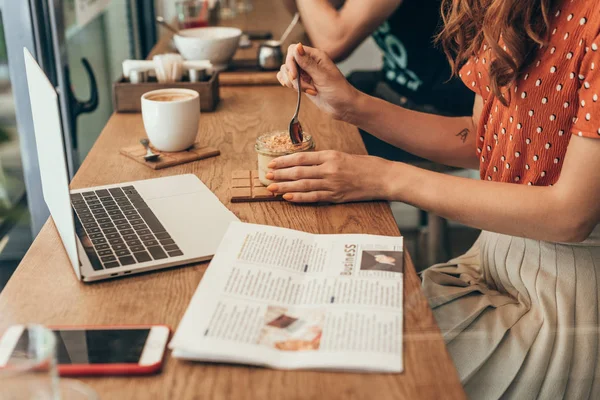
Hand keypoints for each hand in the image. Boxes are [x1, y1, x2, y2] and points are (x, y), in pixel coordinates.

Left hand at [265, 150, 391, 202]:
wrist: (384, 178)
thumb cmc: (366, 166)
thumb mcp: (344, 156)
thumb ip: (326, 160)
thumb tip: (306, 165)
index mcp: (331, 155)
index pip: (302, 158)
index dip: (284, 161)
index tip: (273, 163)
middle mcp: (330, 169)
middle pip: (299, 172)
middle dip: (280, 174)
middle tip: (267, 176)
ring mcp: (332, 184)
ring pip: (303, 185)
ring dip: (285, 186)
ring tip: (271, 188)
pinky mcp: (336, 196)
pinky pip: (313, 197)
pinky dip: (299, 197)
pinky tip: (287, 197)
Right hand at [277, 43, 360, 121]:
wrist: (343, 106)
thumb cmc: (339, 91)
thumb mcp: (323, 76)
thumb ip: (308, 63)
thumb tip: (297, 46)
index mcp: (315, 56)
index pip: (293, 50)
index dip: (290, 62)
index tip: (294, 75)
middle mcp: (308, 62)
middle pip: (288, 62)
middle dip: (292, 76)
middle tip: (305, 87)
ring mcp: (304, 73)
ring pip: (286, 72)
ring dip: (293, 84)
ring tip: (309, 90)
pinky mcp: (302, 83)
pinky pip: (288, 80)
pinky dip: (290, 86)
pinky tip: (300, 91)